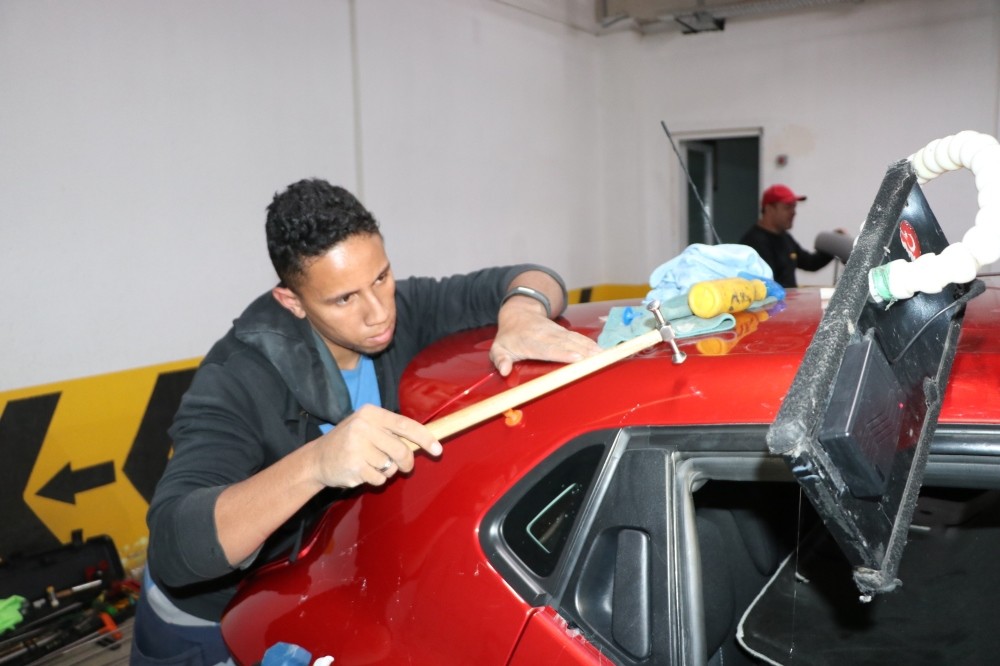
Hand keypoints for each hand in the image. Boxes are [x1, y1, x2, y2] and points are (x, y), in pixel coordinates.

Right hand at [310, 404, 441, 487]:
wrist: (317, 459)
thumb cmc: (350, 441)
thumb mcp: (367, 427)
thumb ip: (392, 432)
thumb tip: (426, 441)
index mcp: (370, 413)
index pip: (405, 425)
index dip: (425, 437)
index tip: (437, 449)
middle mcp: (363, 427)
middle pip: (401, 449)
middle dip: (408, 462)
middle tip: (406, 467)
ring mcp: (357, 447)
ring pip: (391, 466)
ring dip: (387, 471)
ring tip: (372, 465)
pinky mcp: (353, 466)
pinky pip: (379, 478)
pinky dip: (377, 479)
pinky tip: (363, 472)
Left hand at [489, 299, 601, 376]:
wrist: (519, 313)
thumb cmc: (509, 336)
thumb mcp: (498, 348)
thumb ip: (500, 359)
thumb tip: (503, 370)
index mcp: (530, 342)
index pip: (548, 348)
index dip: (563, 353)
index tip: (576, 358)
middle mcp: (546, 336)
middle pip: (567, 345)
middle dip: (583, 352)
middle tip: (598, 359)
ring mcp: (557, 333)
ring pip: (576, 340)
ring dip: (590, 348)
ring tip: (604, 356)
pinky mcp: (564, 332)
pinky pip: (579, 338)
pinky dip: (591, 344)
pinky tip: (602, 350)